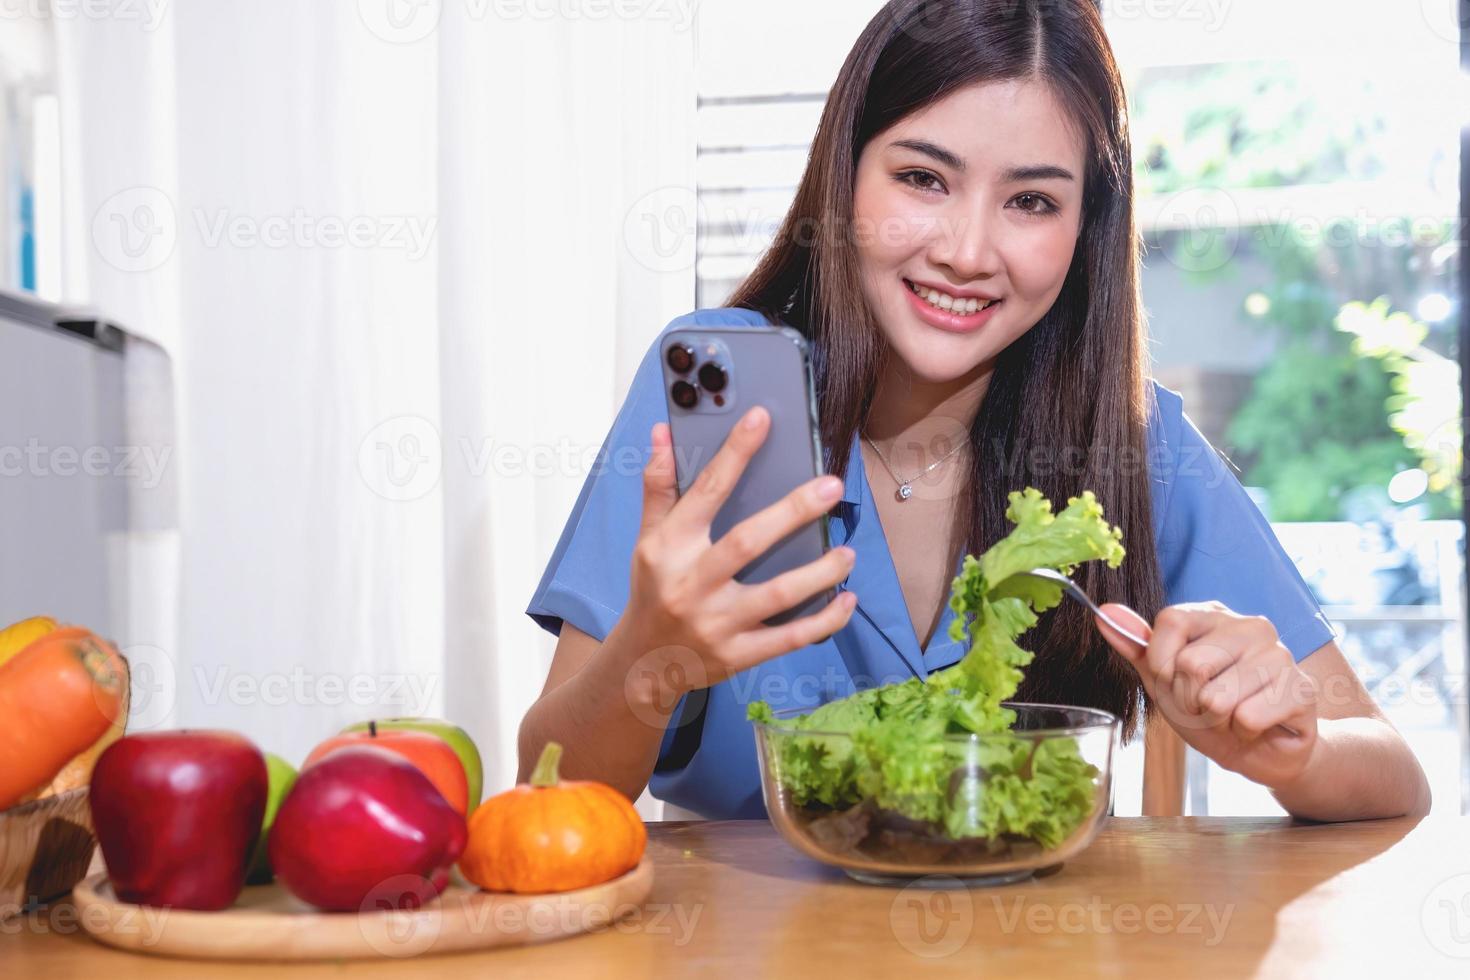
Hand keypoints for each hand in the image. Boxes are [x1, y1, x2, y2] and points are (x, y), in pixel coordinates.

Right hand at [618, 407, 857, 709]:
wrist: (643, 664)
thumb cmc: (653, 590)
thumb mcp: (648, 538)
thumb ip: (659, 486)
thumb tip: (662, 432)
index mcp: (670, 547)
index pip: (706, 491)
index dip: (734, 453)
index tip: (761, 418)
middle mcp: (692, 583)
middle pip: (747, 542)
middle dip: (793, 512)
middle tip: (831, 486)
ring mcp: (717, 623)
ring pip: (777, 594)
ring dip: (819, 572)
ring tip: (847, 552)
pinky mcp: (737, 654)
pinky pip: (789, 639)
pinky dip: (824, 621)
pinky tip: (847, 599)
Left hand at [1095, 601, 1319, 789]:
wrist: (1258, 750)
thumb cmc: (1209, 710)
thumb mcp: (1164, 680)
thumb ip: (1137, 647)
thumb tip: (1104, 614)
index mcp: (1215, 615)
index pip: (1170, 622)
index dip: (1161, 663)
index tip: (1173, 680)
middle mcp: (1252, 626)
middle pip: (1192, 663)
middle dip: (1190, 699)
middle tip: (1207, 706)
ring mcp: (1280, 655)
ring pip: (1218, 696)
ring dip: (1217, 719)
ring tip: (1231, 716)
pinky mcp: (1301, 689)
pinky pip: (1248, 717)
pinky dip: (1243, 731)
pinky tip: (1255, 726)